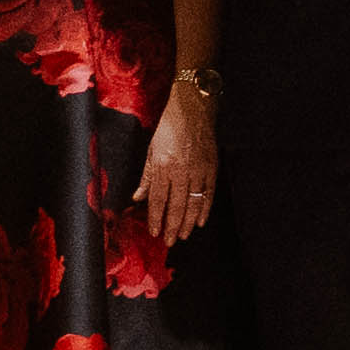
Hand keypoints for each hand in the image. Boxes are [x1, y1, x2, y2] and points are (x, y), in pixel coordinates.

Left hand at [142, 90, 219, 242]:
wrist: (194, 108)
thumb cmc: (169, 127)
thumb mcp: (151, 149)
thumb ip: (147, 176)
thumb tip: (138, 198)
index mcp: (163, 165)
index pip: (158, 199)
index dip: (156, 218)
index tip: (154, 232)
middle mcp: (181, 170)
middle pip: (176, 206)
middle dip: (172, 226)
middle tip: (170, 241)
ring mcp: (198, 170)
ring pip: (194, 203)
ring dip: (188, 222)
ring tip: (184, 236)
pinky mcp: (211, 168)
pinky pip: (209, 194)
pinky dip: (205, 209)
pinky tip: (201, 221)